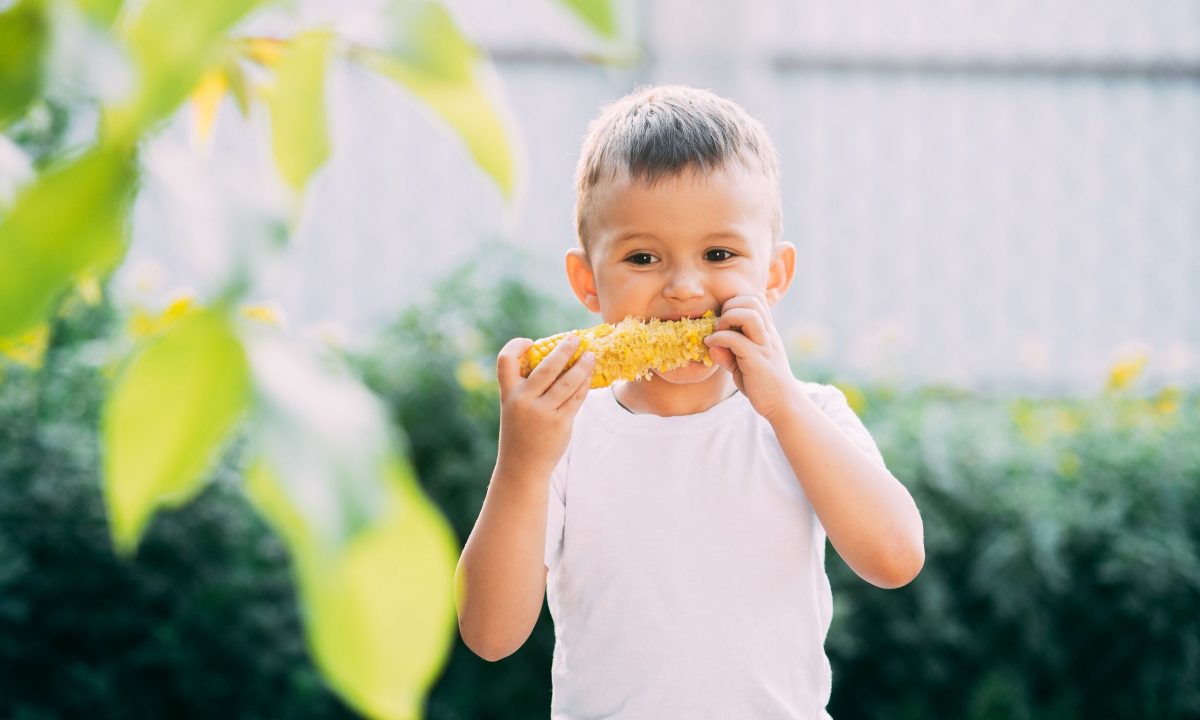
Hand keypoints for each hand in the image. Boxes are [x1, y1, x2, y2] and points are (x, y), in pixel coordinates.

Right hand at [495, 334, 594, 476]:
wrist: (522, 466)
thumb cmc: (520, 432)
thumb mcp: (513, 407)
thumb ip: (527, 386)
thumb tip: (554, 359)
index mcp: (508, 394)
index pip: (505, 361)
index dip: (515, 346)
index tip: (531, 342)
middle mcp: (524, 401)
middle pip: (547, 367)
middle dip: (564, 349)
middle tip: (575, 339)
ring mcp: (543, 413)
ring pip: (568, 381)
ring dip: (582, 365)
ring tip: (590, 355)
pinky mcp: (560, 423)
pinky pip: (576, 397)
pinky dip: (585, 384)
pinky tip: (590, 375)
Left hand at [703, 294, 798, 422]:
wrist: (782, 404)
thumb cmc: (762, 384)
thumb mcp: (743, 365)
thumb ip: (728, 353)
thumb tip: (710, 344)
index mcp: (766, 331)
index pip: (756, 299)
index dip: (737, 302)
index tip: (725, 319)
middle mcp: (768, 334)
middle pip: (753, 300)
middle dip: (730, 305)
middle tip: (720, 324)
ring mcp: (764, 346)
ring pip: (749, 315)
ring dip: (728, 318)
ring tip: (718, 331)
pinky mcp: (757, 361)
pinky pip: (737, 340)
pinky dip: (720, 339)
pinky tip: (711, 347)